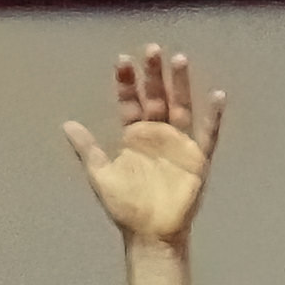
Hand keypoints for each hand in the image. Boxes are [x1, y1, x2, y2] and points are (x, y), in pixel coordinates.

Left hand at [67, 44, 224, 246]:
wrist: (148, 234)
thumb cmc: (125, 206)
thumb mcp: (100, 175)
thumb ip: (87, 149)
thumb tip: (67, 123)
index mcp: (134, 137)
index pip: (131, 102)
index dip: (127, 83)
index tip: (122, 60)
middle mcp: (158, 134)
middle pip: (157, 97)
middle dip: (153, 74)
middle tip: (151, 49)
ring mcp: (179, 144)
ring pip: (181, 106)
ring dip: (180, 84)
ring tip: (179, 58)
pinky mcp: (197, 158)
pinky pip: (208, 134)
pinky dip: (213, 116)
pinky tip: (217, 95)